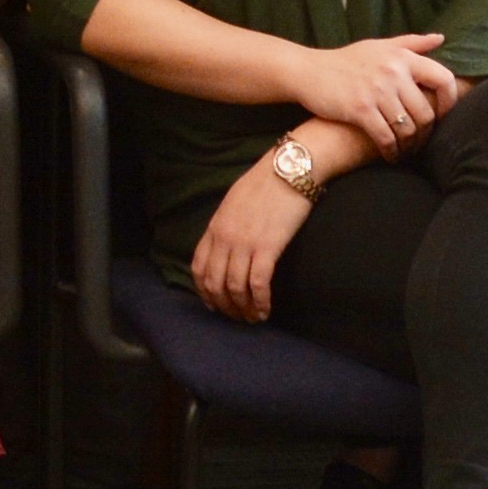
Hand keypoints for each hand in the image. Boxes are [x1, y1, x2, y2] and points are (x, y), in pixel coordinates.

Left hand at [191, 158, 316, 321]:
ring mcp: (244, 243)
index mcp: (215, 227)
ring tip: (254, 318)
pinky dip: (260, 302)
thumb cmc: (265, 183)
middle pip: (214, 283)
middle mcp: (224, 238)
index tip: (215, 304)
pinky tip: (266, 310)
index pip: (199, 268)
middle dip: (224, 306)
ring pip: (234, 288)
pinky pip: (257, 284)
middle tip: (237, 318)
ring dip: (243, 309)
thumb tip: (227, 245)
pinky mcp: (267, 248)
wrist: (288, 170)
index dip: (204, 292)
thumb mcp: (234, 203)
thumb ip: (226, 225)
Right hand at [286, 34, 454, 154]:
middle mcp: (393, 72)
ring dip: (409, 145)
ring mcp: (377, 91)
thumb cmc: (346, 60)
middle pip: (426, 112)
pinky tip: (390, 156)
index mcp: (402, 57)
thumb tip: (441, 38)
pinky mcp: (360, 109)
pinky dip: (392, 151)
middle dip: (426, 133)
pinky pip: (387, 137)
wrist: (309, 71)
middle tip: (420, 141)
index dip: (449, 102)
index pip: (443, 79)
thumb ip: (411, 43)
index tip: (442, 115)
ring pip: (408, 128)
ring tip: (405, 151)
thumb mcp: (379, 45)